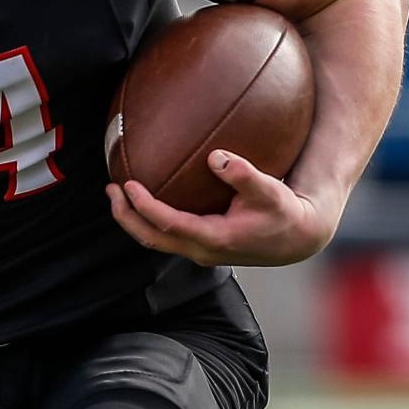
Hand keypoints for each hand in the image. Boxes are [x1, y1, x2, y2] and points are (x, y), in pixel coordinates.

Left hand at [106, 149, 335, 266]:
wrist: (298, 238)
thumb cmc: (284, 212)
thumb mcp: (270, 190)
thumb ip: (244, 174)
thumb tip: (216, 157)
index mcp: (215, 238)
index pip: (168, 225)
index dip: (144, 207)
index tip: (128, 185)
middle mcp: (202, 250)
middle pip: (151, 239)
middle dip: (125, 216)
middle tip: (110, 189)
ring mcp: (200, 251)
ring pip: (156, 240)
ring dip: (133, 219)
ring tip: (117, 193)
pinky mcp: (202, 245)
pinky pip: (167, 234)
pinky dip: (150, 218)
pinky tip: (145, 196)